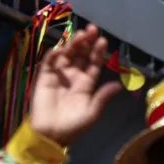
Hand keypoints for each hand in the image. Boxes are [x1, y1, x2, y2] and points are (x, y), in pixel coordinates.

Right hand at [29, 25, 121, 146]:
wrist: (51, 134)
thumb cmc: (74, 125)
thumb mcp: (92, 112)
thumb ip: (103, 97)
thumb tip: (119, 85)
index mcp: (87, 84)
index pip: (94, 64)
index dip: (98, 52)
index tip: (103, 40)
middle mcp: (74, 76)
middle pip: (81, 55)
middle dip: (86, 42)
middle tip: (92, 29)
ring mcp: (59, 75)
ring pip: (66, 55)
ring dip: (72, 44)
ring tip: (80, 35)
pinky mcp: (44, 77)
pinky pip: (49, 62)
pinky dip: (54, 54)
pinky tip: (61, 49)